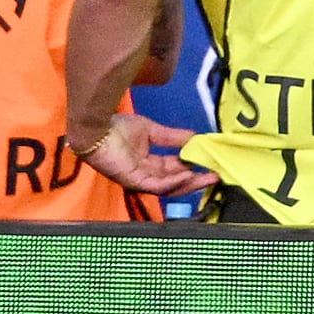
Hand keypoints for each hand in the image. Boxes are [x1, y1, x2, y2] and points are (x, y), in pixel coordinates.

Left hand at [71, 113, 210, 196]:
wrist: (96, 127)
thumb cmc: (117, 127)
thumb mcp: (151, 130)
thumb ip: (172, 136)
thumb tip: (195, 137)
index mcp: (149, 163)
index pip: (175, 168)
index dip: (192, 166)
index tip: (210, 162)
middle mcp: (146, 175)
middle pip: (175, 181)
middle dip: (197, 179)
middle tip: (216, 175)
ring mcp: (140, 180)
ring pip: (170, 187)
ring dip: (190, 183)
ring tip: (208, 177)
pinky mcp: (134, 181)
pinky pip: (157, 185)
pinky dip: (173, 181)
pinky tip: (187, 174)